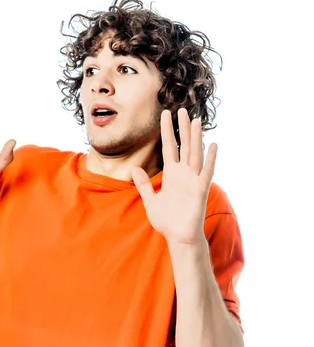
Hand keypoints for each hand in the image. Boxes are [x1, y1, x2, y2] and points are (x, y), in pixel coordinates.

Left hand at [131, 108, 216, 244]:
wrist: (178, 237)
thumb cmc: (166, 221)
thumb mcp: (150, 200)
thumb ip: (144, 184)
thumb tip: (134, 168)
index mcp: (171, 175)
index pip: (169, 147)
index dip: (167, 131)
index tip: (164, 115)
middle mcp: (183, 174)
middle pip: (183, 146)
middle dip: (182, 128)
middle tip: (182, 109)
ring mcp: (192, 180)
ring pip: (195, 154)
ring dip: (196, 138)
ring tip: (196, 120)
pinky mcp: (200, 190)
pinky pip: (206, 172)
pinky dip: (210, 159)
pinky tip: (213, 144)